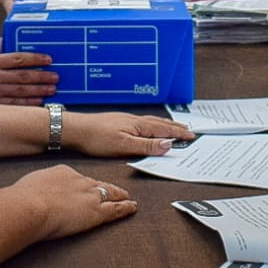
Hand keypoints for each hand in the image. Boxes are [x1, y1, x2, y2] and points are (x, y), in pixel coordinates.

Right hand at [0, 49, 57, 104]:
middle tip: (56, 76)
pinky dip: (27, 103)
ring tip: (52, 89)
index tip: (48, 59)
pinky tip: (39, 102)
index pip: (17, 58)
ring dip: (39, 90)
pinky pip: (13, 104)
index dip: (34, 58)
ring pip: (21, 91)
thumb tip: (7, 38)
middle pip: (22, 76)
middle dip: (42, 76)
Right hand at [10, 165, 138, 241]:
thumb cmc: (23, 198)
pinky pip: (115, 209)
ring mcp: (90, 196)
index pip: (78, 178)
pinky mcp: (96, 212)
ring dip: (119, 195)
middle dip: (106, 186)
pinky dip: (125, 208)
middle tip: (116, 189)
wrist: (30, 205)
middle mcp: (80, 181)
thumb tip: (30, 195)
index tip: (85, 187)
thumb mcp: (29, 186)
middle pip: (97, 183)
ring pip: (110, 193)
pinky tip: (132, 207)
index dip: (84, 184)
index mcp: (63, 172)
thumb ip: (35, 189)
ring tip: (127, 197)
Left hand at [64, 111, 193, 157]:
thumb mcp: (124, 145)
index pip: (164, 129)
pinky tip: (147, 128)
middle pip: (160, 123)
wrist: (75, 129)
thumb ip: (146, 146)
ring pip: (151, 122)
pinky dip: (152, 126)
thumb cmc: (96, 137)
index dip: (178, 133)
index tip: (191, 136)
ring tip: (172, 127)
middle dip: (175, 127)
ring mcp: (125, 120)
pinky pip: (142, 123)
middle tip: (188, 130)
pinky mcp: (118, 123)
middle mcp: (134, 120)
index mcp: (138, 125)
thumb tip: (167, 145)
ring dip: (164, 125)